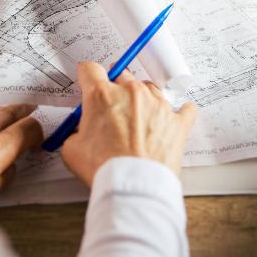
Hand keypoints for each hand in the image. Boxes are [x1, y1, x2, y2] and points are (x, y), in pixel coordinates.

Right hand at [61, 62, 197, 186]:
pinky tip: (174, 117)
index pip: (91, 70)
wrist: (134, 186)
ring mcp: (157, 105)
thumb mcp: (72, 149)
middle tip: (113, 107)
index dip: (87, 76)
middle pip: (122, 76)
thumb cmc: (105, 168)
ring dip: (143, 99)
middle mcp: (131, 93)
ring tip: (138, 118)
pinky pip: (184, 109)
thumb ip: (76, 131)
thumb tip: (80, 132)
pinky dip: (178, 112)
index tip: (89, 81)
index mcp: (102, 96)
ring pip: (150, 89)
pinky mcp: (177, 121)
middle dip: (115, 88)